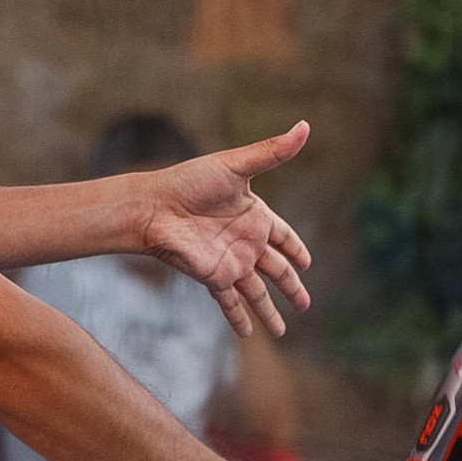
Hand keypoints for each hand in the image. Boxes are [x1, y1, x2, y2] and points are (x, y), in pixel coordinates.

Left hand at [139, 122, 313, 336]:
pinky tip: (248, 334)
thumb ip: (273, 151)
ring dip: (270, 312)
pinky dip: (240, 318)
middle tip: (306, 305)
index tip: (307, 262)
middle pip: (276, 270)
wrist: (154, 207)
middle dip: (291, 286)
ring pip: (257, 292)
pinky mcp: (214, 277)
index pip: (283, 236)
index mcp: (254, 215)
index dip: (295, 249)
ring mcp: (231, 262)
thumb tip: (305, 126)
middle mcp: (245, 242)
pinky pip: (231, 303)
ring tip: (282, 331)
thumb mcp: (237, 165)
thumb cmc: (191, 181)